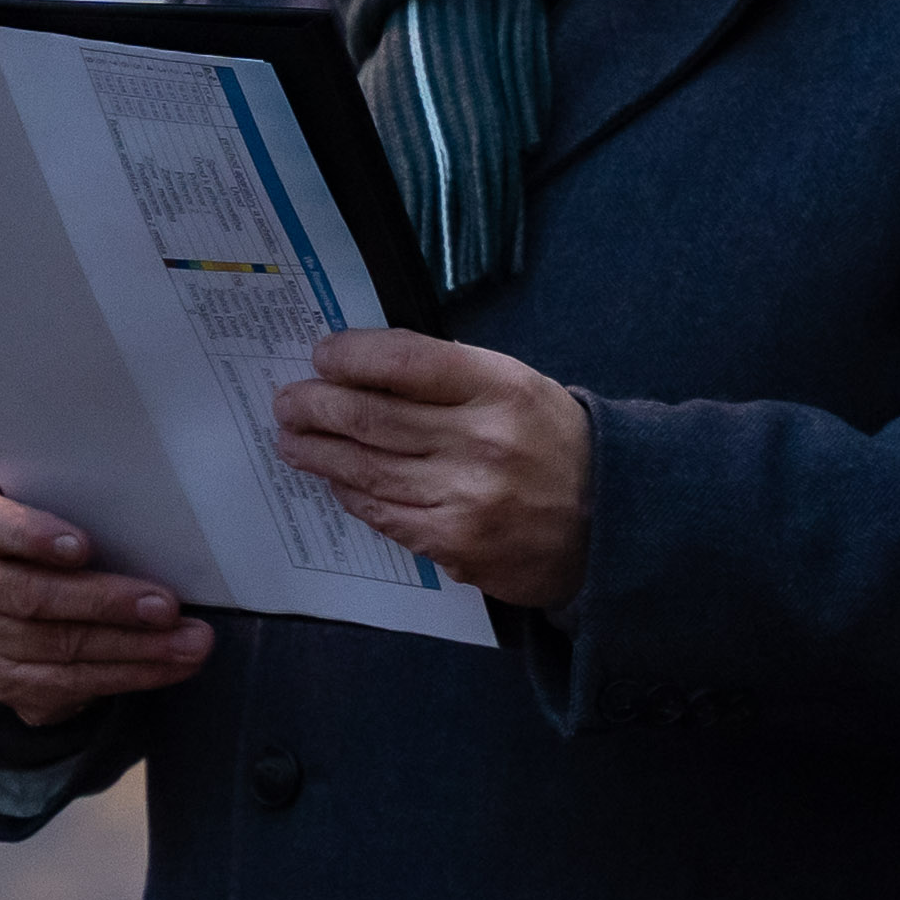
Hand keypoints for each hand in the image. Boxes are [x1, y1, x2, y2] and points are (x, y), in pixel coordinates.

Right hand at [0, 491, 213, 726]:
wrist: (23, 611)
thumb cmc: (62, 554)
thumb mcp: (68, 525)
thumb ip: (98, 527)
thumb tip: (170, 545)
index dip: (34, 535)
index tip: (85, 546)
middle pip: (34, 596)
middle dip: (107, 604)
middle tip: (167, 608)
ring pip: (60, 648)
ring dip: (135, 649)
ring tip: (190, 643)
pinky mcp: (4, 683)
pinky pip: (71, 684)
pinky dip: (130, 675)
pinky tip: (170, 666)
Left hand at [271, 329, 590, 608]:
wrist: (611, 523)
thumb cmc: (555, 443)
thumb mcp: (518, 386)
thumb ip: (451, 376)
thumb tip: (369, 369)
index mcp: (500, 387)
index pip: (404, 362)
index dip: (351, 356)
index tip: (323, 354)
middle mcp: (480, 441)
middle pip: (371, 418)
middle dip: (316, 406)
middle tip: (288, 401)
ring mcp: (465, 498)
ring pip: (367, 469)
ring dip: (318, 453)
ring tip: (291, 440)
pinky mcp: (455, 544)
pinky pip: (384, 514)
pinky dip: (352, 493)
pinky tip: (335, 480)